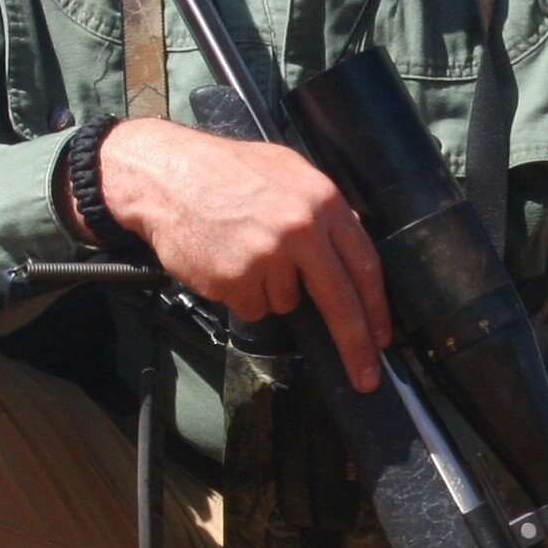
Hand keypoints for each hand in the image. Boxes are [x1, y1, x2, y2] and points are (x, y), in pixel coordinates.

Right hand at [94, 118, 391, 390]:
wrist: (165, 175)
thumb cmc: (224, 170)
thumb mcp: (288, 170)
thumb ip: (322, 207)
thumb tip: (352, 246)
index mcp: (321, 200)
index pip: (364, 265)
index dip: (377, 307)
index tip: (382, 337)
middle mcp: (300, 229)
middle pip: (340, 301)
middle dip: (356, 345)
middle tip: (367, 377)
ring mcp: (267, 256)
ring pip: (286, 302)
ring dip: (270, 289)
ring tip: (245, 251)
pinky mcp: (234, 279)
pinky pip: (252, 306)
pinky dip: (241, 293)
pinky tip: (226, 260)